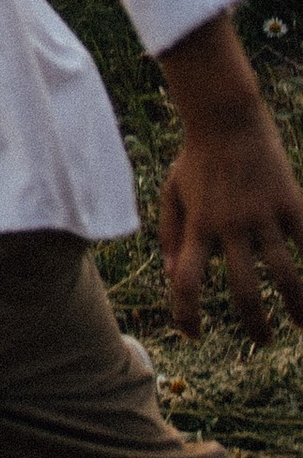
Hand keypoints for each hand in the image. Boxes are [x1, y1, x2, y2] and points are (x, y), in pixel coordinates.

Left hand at [159, 104, 302, 340]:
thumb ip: (169, 234)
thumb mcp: (172, 192)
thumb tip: (169, 275)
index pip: (186, 281)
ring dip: (297, 305)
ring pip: (284, 272)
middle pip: (243, 288)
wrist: (226, 116)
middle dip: (254, 322)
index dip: (186, 313)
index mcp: (198, 227)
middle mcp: (230, 226)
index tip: (193, 333)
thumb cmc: (196, 157)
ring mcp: (262, 214)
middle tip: (262, 340)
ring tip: (302, 326)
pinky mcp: (289, 200)